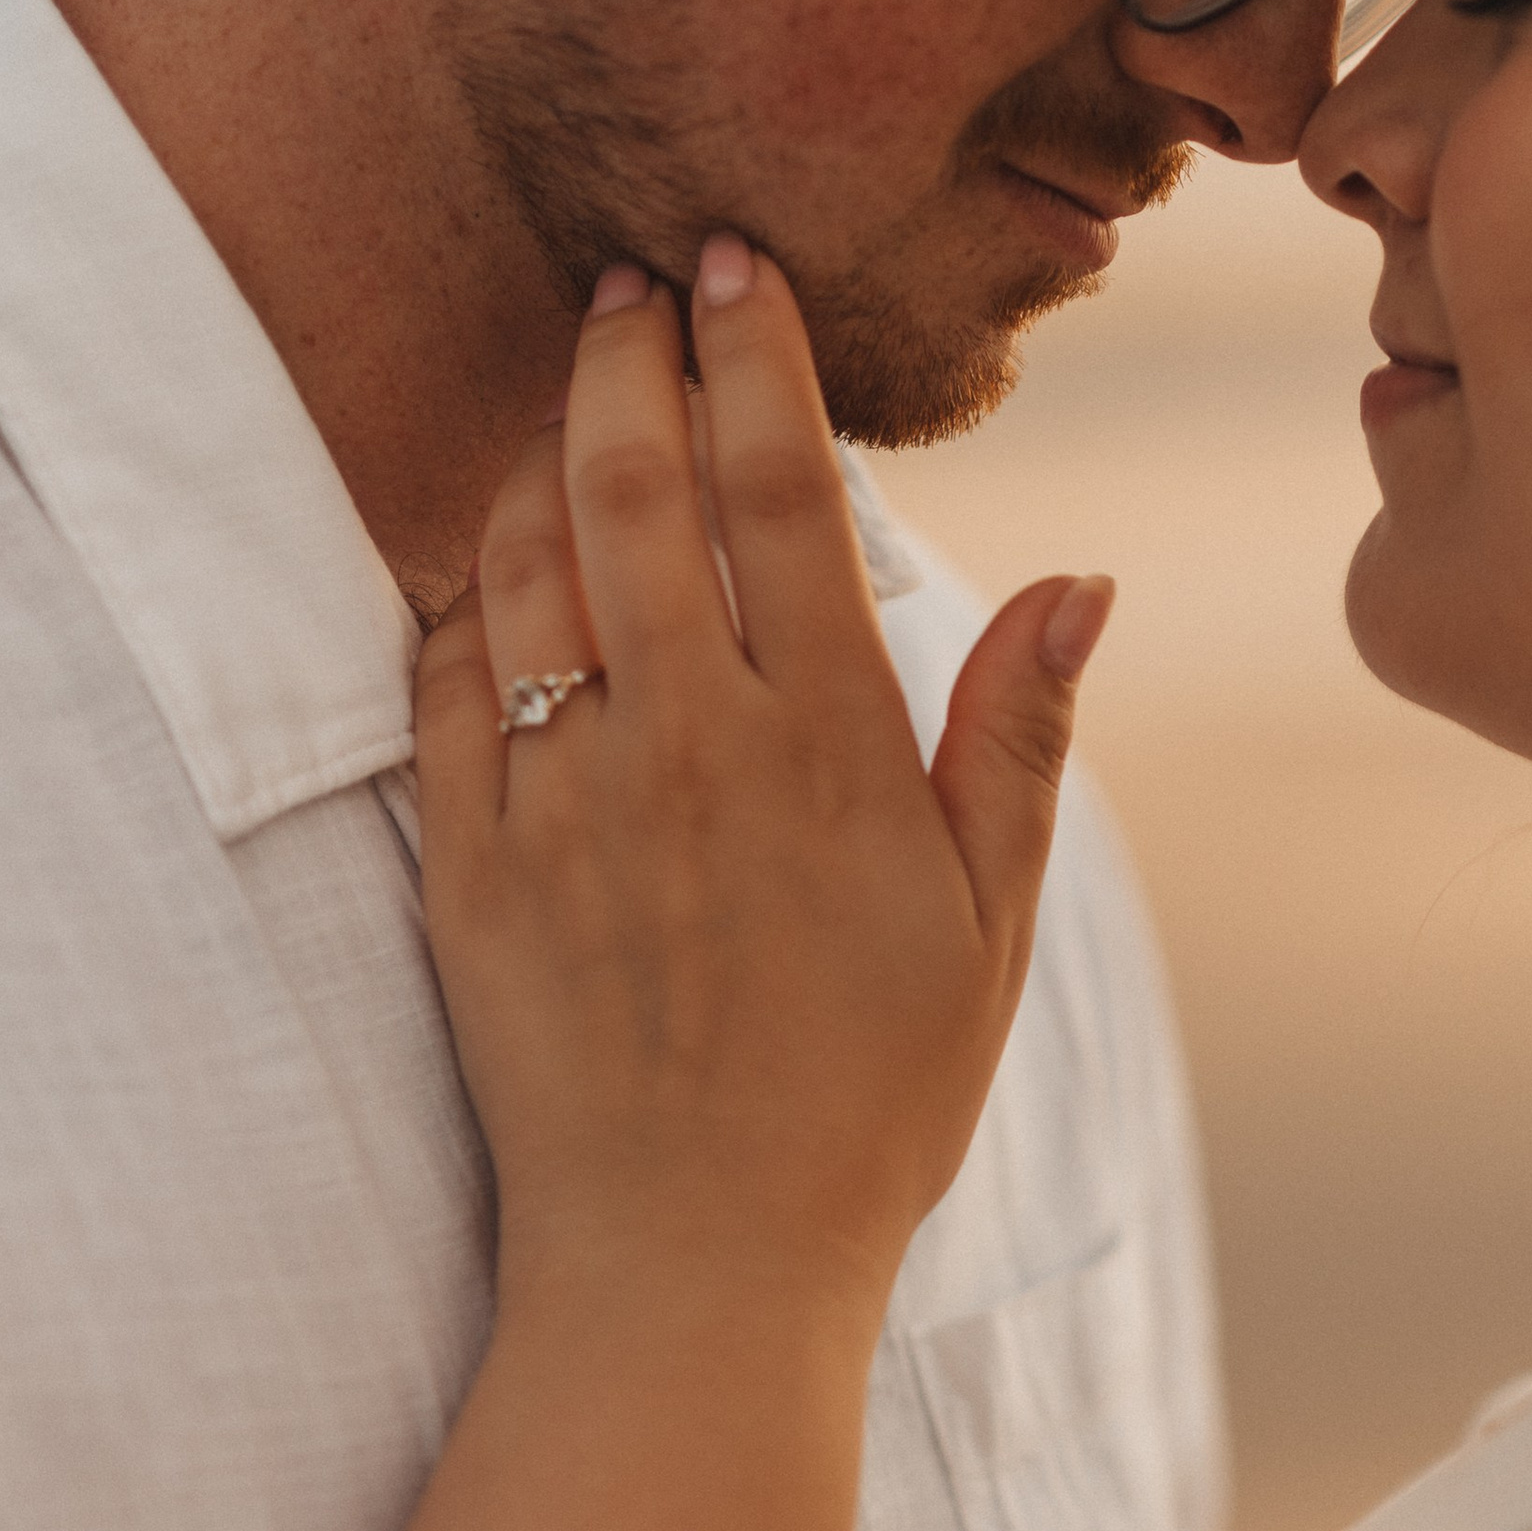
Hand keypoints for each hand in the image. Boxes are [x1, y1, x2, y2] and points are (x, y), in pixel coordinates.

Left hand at [417, 240, 1112, 1315]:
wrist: (696, 1267)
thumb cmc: (868, 1103)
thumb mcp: (989, 930)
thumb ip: (1016, 739)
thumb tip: (1085, 580)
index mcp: (830, 753)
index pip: (786, 494)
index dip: (757, 357)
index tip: (738, 263)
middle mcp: (689, 753)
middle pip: (635, 487)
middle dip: (630, 354)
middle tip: (633, 280)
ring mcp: (565, 807)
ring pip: (528, 565)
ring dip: (541, 447)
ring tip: (569, 386)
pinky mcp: (471, 869)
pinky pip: (447, 684)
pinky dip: (465, 589)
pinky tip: (490, 547)